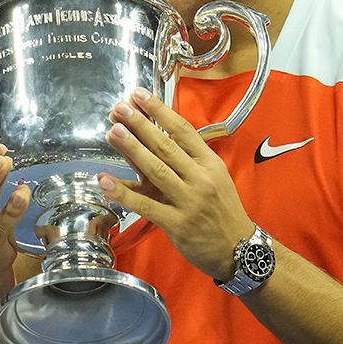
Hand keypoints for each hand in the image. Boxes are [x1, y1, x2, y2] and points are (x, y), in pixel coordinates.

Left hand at [99, 87, 254, 279]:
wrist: (238, 248)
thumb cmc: (221, 209)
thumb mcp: (213, 178)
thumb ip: (186, 159)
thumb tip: (153, 135)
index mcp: (209, 163)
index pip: (183, 130)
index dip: (159, 111)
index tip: (139, 94)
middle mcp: (200, 178)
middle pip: (165, 146)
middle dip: (140, 124)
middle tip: (118, 107)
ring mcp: (188, 201)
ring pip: (156, 171)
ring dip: (132, 149)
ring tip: (113, 131)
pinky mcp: (176, 224)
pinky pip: (145, 205)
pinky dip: (123, 193)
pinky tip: (104, 181)